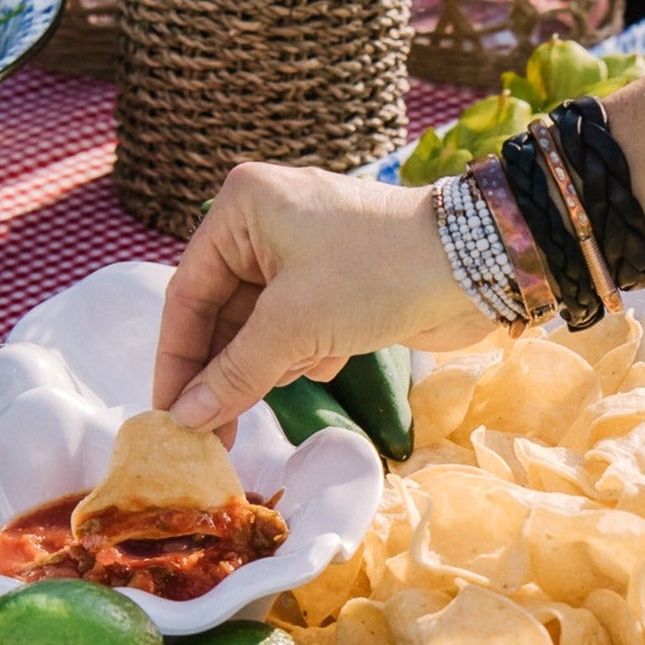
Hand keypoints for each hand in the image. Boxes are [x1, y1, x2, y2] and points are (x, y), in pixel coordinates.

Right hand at [153, 162, 493, 435]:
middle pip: (222, 314)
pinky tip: (329, 360)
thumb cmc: (376, 274)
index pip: (187, 294)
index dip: (177, 360)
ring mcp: (304, 252)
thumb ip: (234, 374)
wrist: (476, 267)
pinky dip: (306, 353)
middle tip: (210, 436)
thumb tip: (186, 418)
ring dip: (270, 365)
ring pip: (261, 327)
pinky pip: (298, 329)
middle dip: (224, 373)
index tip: (168, 415)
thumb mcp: (292, 327)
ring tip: (285, 386)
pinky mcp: (338, 283)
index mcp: (242, 208)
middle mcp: (267, 222)